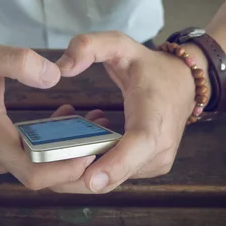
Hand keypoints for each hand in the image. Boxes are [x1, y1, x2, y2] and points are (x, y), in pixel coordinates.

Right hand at [0, 42, 104, 190]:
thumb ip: (20, 62)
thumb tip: (55, 77)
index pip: (33, 171)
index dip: (65, 168)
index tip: (93, 151)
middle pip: (43, 178)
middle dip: (77, 165)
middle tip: (108, 142)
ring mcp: (0, 159)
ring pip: (42, 170)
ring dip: (70, 154)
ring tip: (97, 126)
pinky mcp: (4, 154)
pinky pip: (36, 158)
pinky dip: (56, 145)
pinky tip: (71, 118)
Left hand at [52, 31, 209, 193]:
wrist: (183, 84)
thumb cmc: (150, 67)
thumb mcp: (120, 44)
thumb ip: (89, 46)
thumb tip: (62, 68)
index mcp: (155, 116)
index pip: (140, 145)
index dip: (116, 164)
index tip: (90, 179)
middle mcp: (160, 148)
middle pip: (115, 175)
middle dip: (75, 174)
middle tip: (43, 154)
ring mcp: (156, 163)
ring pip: (109, 181)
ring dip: (80, 168)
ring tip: (65, 135)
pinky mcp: (148, 169)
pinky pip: (113, 176)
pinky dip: (92, 166)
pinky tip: (82, 141)